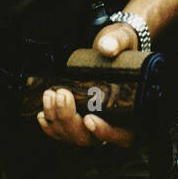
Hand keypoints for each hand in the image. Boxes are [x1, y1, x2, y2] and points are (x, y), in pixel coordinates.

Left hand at [36, 21, 136, 147]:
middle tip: (62, 95)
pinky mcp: (80, 120)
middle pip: (92, 138)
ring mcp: (95, 123)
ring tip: (51, 95)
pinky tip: (43, 114)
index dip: (106, 132)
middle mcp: (116, 122)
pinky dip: (52, 127)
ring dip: (58, 120)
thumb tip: (107, 47)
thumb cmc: (121, 46)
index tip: (89, 119)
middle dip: (71, 121)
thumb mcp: (122, 39)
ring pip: (75, 137)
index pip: (124, 135)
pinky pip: (65, 133)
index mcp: (134, 110)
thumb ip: (117, 42)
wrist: (111, 46)